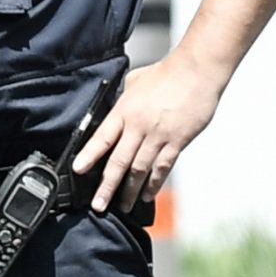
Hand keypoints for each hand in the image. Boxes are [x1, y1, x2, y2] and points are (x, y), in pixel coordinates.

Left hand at [74, 57, 224, 212]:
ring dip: (130, 191)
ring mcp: (158, 135)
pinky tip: (147, 194)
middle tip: (99, 204)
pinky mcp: (177, 141)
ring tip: (123, 205)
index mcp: (125, 110)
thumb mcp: (136, 80)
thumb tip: (117, 109)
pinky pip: (163, 167)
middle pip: (118, 162)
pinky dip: (154, 184)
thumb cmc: (168, 73)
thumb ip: (124, 100)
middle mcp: (138, 126)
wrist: (197, 71)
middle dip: (107, 186)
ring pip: (139, 170)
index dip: (89, 156)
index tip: (78, 170)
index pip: (102, 137)